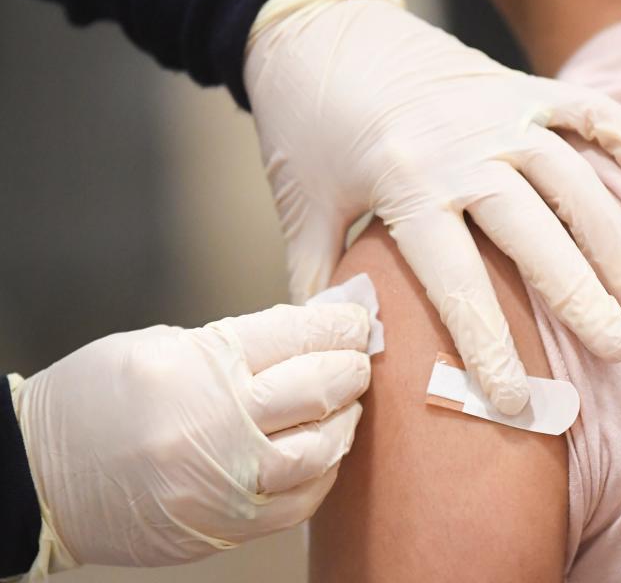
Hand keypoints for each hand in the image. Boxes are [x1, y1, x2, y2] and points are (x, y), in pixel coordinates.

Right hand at [12, 303, 369, 573]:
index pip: (295, 335)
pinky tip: (326, 450)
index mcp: (198, 367)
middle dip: (351, 365)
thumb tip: (306, 336)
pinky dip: (324, 472)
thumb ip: (238, 344)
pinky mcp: (225, 526)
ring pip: (321, 450)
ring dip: (346, 420)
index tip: (355, 317)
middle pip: (317, 389)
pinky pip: (300, 503)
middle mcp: (217, 426)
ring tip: (348, 401)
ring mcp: (224, 483)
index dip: (337, 323)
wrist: (38, 479)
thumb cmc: (95, 401)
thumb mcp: (162, 347)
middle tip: (360, 354)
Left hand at [245, 0, 620, 414]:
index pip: (458, 284)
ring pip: (575, 180)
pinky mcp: (520, 84)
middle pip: (534, 235)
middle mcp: (461, 150)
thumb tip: (341, 351)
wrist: (321, 31)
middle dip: (580, 298)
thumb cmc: (307, 129)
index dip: (489, 349)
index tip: (517, 401)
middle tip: (619, 348)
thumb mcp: (302, 210)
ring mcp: (498, 112)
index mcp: (404, 187)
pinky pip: (589, 109)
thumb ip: (322, 282)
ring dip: (617, 241)